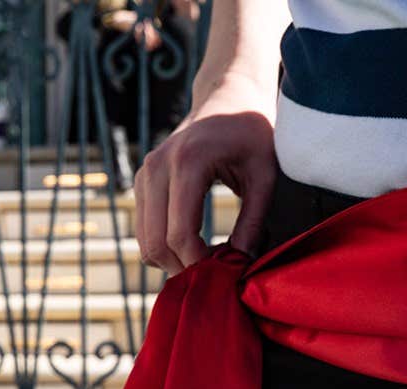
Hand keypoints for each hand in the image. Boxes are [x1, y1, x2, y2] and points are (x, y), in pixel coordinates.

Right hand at [133, 77, 277, 274]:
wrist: (227, 95)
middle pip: (154, 243)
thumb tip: (238, 264)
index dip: (198, 263)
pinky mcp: (141, 180)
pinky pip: (143, 228)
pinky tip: (192, 244)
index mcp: (187, 163)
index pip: (179, 234)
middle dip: (182, 267)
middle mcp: (156, 167)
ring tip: (206, 259)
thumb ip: (253, 221)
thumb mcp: (265, 175)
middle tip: (213, 275)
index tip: (223, 273)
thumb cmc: (252, 132)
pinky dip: (163, 245)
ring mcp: (143, 173)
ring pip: (144, 240)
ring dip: (170, 260)